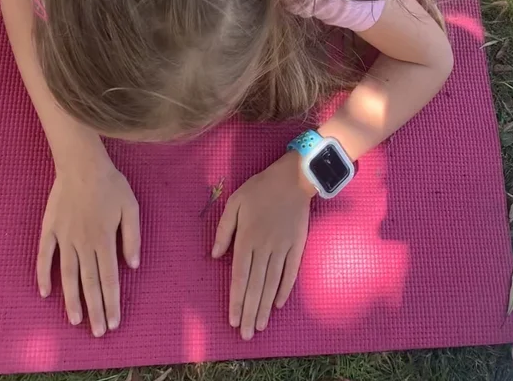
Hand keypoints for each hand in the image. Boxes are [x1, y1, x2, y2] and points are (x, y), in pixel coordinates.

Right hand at [37, 158, 140, 337]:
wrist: (82, 163)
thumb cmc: (110, 184)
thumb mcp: (131, 207)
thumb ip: (131, 237)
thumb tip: (133, 265)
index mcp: (103, 240)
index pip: (109, 279)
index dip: (112, 302)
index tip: (113, 323)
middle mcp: (83, 244)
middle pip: (89, 283)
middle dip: (94, 309)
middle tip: (97, 332)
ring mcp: (64, 238)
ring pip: (67, 275)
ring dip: (71, 299)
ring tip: (75, 320)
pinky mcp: (50, 229)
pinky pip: (44, 256)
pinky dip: (43, 275)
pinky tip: (45, 292)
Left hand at [212, 152, 313, 339]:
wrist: (293, 178)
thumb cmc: (260, 188)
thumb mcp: (235, 202)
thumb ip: (223, 230)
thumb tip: (214, 255)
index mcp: (247, 238)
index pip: (239, 276)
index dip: (236, 300)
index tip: (232, 320)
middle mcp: (264, 248)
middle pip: (255, 286)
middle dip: (249, 312)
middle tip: (245, 335)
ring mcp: (283, 248)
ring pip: (272, 284)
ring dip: (264, 307)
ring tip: (259, 326)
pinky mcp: (297, 246)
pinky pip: (290, 272)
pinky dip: (284, 289)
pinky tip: (278, 304)